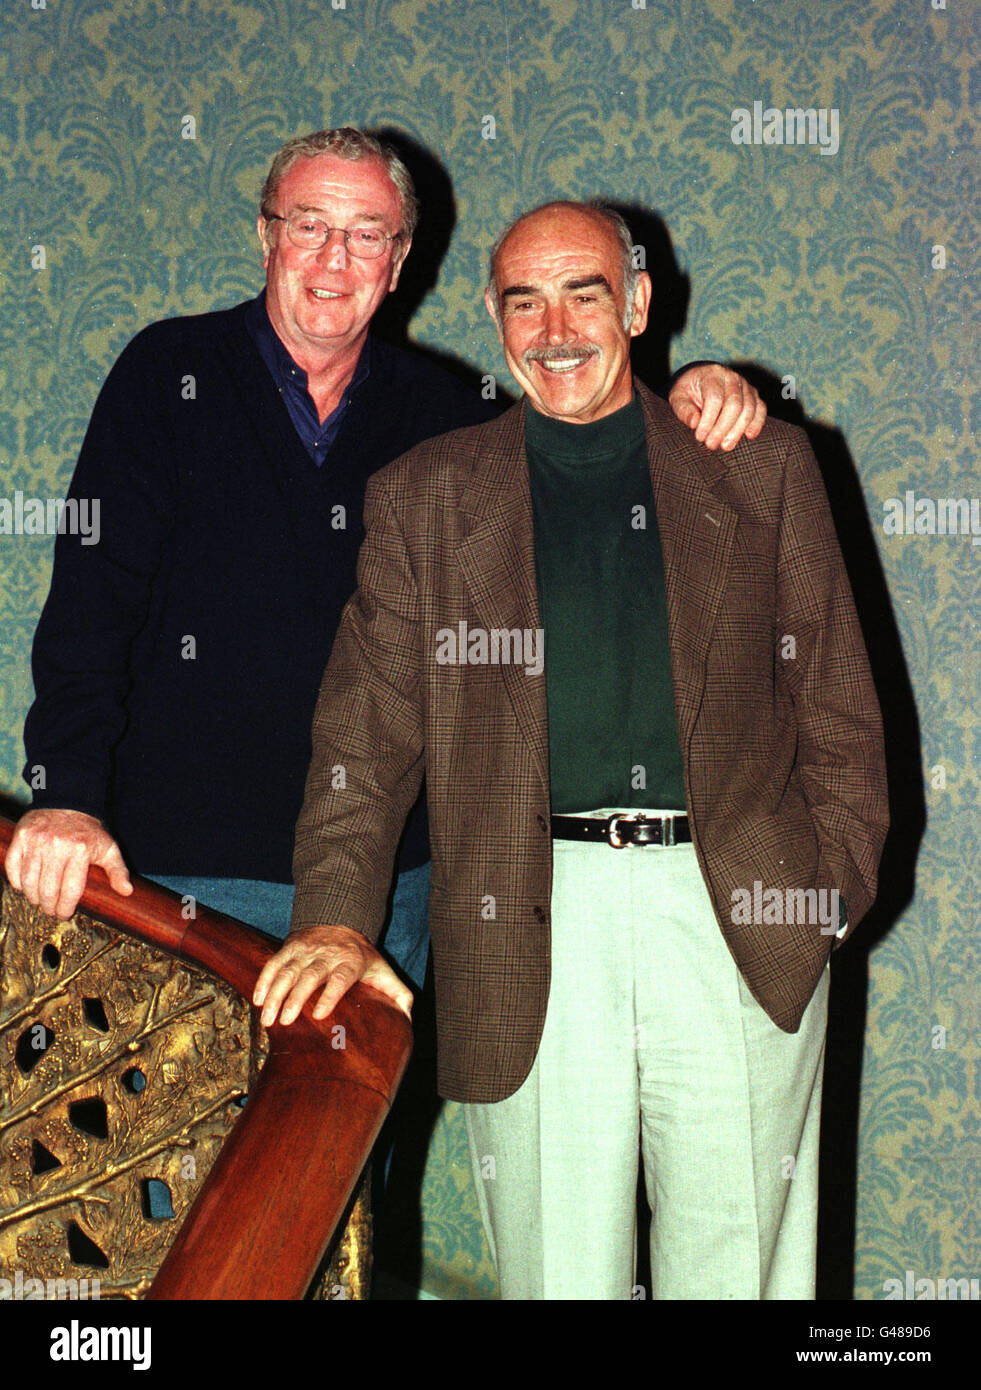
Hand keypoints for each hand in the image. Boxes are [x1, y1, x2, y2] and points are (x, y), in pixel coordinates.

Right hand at [4, 807, 132, 918]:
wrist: (68, 803)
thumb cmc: (89, 833)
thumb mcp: (109, 848)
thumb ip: (118, 870)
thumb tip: (127, 891)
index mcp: (80, 851)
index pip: (70, 891)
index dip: (66, 908)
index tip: (65, 915)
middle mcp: (57, 846)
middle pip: (48, 890)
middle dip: (49, 907)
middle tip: (51, 911)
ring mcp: (37, 841)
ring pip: (29, 882)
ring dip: (33, 897)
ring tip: (39, 901)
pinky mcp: (22, 837)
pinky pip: (13, 867)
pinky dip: (17, 881)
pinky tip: (25, 887)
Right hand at [252, 923, 412, 1027]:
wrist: (340, 921)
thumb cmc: (362, 957)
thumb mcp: (383, 970)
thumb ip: (398, 993)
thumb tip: (408, 1018)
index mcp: (350, 962)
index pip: (340, 978)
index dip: (330, 994)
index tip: (319, 1013)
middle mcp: (327, 954)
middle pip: (310, 975)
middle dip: (296, 998)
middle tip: (285, 1021)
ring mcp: (306, 950)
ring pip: (288, 971)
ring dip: (275, 994)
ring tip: (267, 1019)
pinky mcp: (289, 947)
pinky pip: (274, 963)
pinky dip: (264, 980)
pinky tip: (258, 1000)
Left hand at [669, 364, 766, 450]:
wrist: (701, 379)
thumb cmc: (688, 392)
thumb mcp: (678, 398)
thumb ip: (684, 410)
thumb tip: (695, 423)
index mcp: (712, 375)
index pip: (714, 398)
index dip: (708, 420)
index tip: (700, 437)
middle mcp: (732, 378)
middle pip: (734, 404)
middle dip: (723, 428)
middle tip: (711, 445)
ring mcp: (745, 386)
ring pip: (749, 408)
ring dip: (738, 430)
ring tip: (725, 446)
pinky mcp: (753, 395)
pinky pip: (760, 409)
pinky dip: (757, 423)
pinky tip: (749, 436)